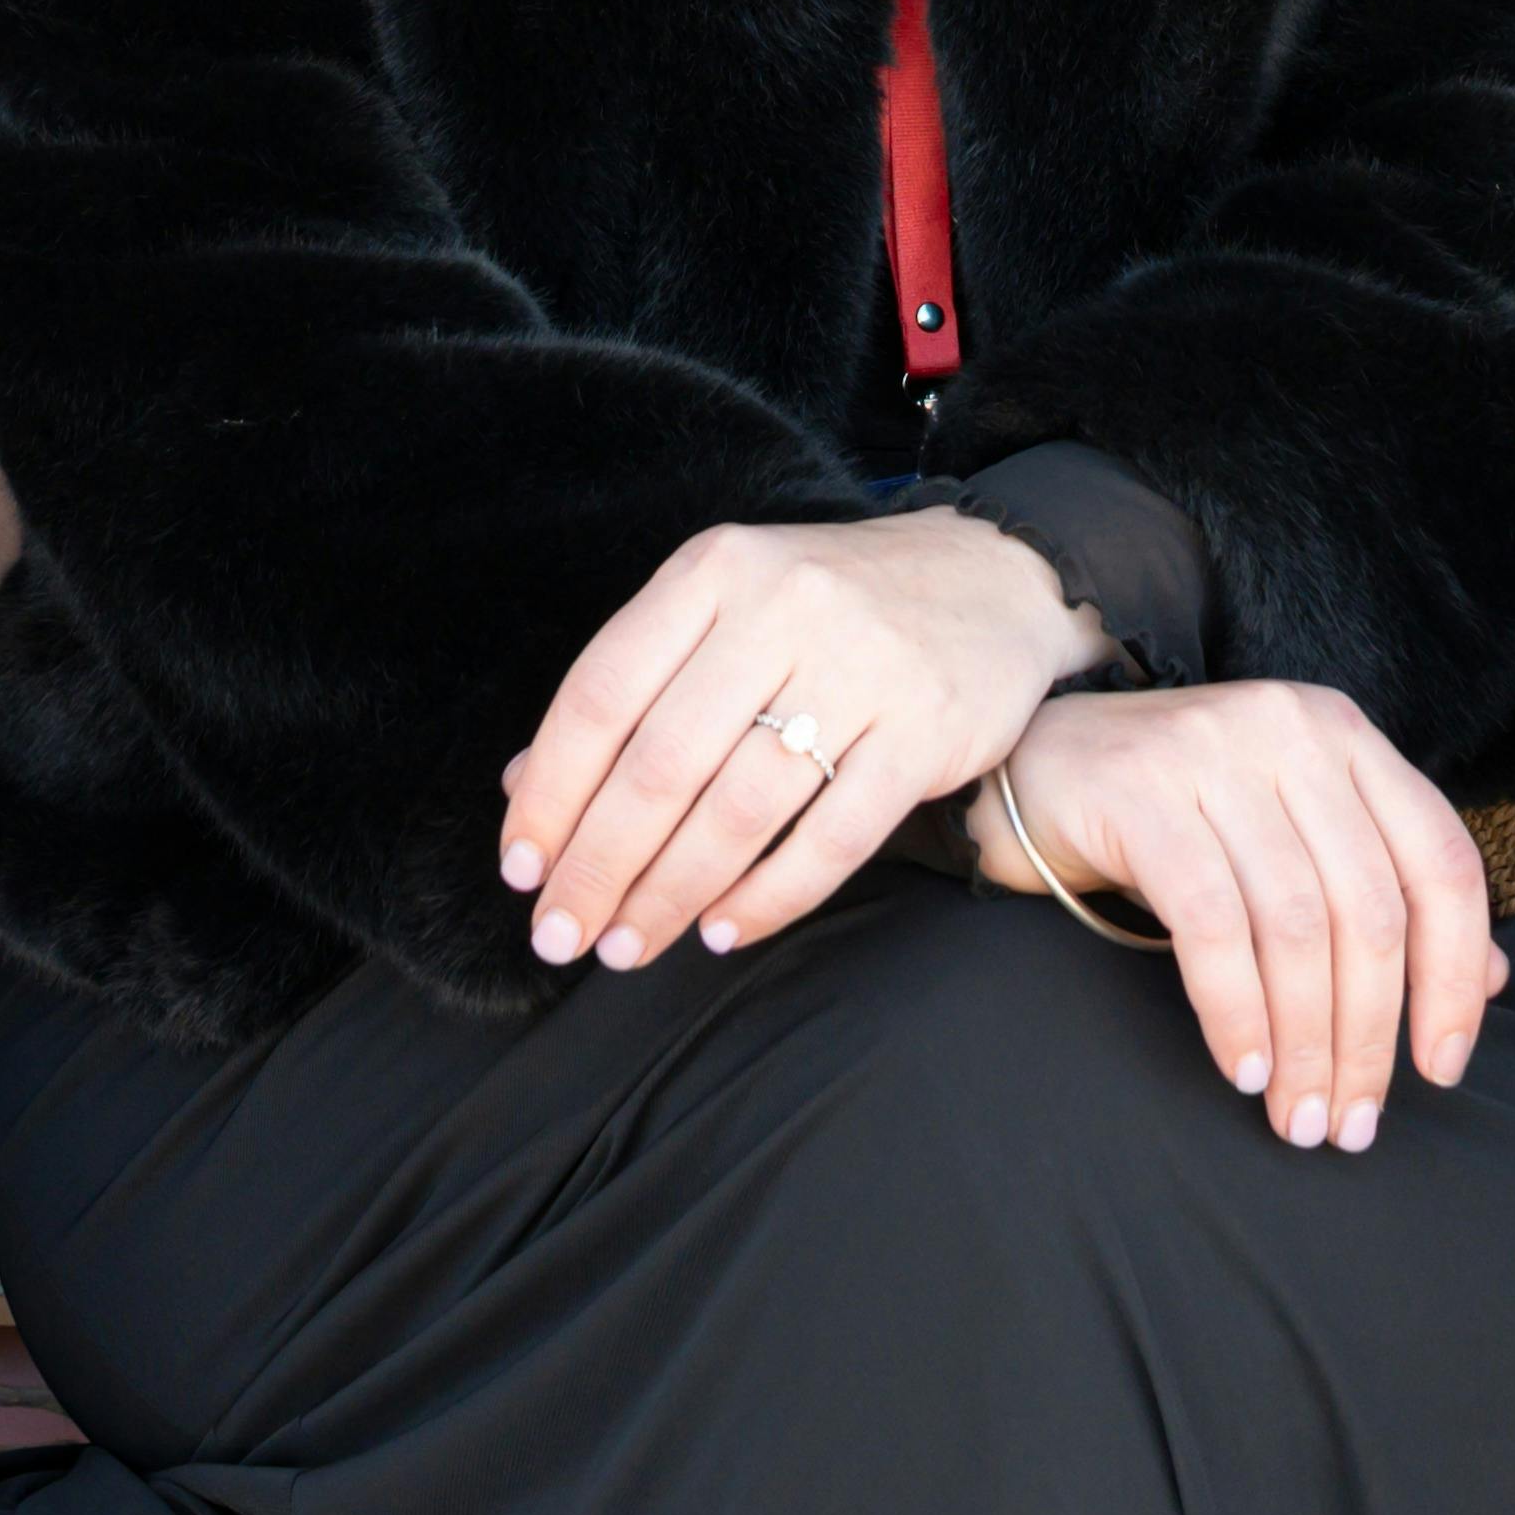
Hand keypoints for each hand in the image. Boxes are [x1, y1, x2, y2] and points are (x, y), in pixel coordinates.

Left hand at [502, 513, 1103, 969]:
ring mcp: (861, 668)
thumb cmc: (831, 607)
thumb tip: (528, 789)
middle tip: (563, 933)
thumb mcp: (725, 610)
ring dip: (671, 894)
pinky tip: (723, 929)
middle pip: (661, 763)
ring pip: (739, 809)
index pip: (602, 694)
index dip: (551, 792)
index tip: (521, 868)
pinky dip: (768, 897)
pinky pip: (830, 838)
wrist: (993, 577)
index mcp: (715, 571)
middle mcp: (783, 608)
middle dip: (599, 865)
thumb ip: (635, 689)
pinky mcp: (924, 732)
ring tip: (630, 944)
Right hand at [978, 682, 1510, 1146]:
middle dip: (1369, 1036)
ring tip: (1297, 1116)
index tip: (1442, 1066)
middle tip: (1351, 1123)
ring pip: (1295, 925)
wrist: (1038, 757)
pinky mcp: (1143, 794)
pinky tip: (1243, 1068)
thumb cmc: (1181, 813)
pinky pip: (1212, 925)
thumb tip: (1493, 984)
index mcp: (1346, 738)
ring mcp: (1216, 753)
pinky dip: (1237, 1011)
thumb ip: (1386, 893)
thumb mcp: (1295, 834)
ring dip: (1304, 1043)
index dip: (1455, 974)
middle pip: (1368, 909)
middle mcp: (1293, 733)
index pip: (1441, 862)